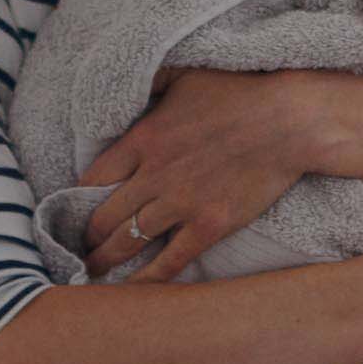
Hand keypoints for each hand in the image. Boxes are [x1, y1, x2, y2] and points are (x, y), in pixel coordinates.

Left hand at [79, 68, 322, 280]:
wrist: (289, 120)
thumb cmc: (239, 92)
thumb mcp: (183, 73)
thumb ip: (148, 83)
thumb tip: (124, 82)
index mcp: (143, 138)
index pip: (93, 177)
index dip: (77, 197)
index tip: (72, 209)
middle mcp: (155, 175)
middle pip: (104, 216)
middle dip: (87, 236)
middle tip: (80, 247)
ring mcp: (182, 203)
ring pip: (129, 240)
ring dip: (106, 259)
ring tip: (94, 270)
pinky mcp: (210, 225)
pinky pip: (171, 260)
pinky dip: (148, 278)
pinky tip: (132, 290)